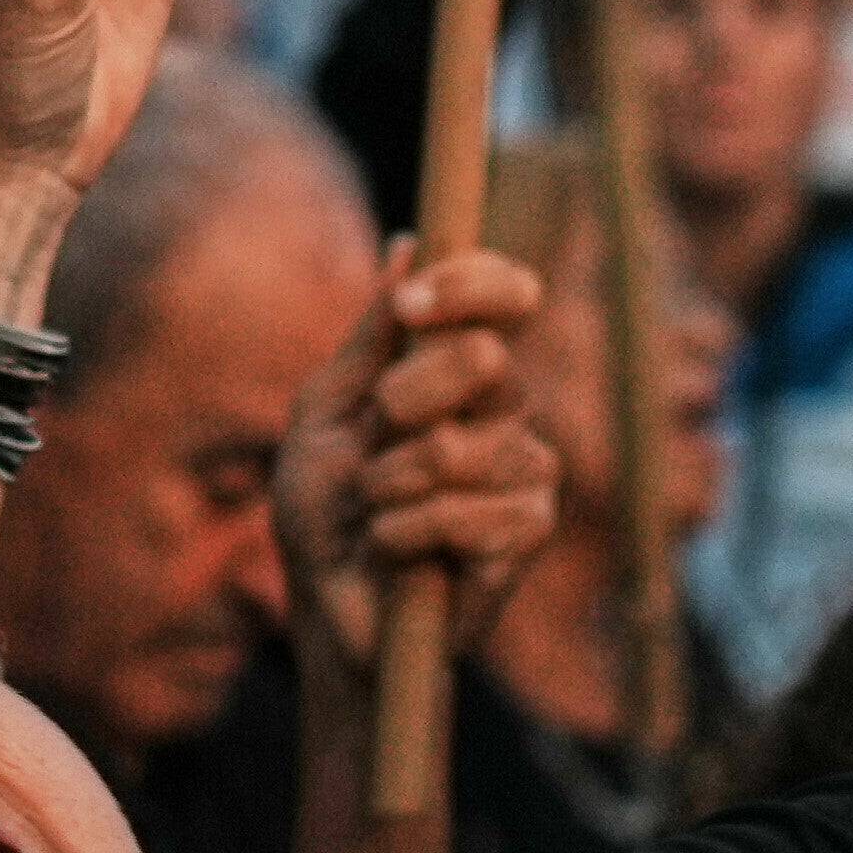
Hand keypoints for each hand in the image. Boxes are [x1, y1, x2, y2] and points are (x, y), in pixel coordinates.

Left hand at [270, 238, 557, 665]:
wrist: (329, 609)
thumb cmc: (325, 509)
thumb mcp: (325, 411)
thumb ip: (370, 337)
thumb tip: (406, 243)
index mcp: (463, 370)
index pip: (507, 295)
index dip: (472, 284)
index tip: (412, 306)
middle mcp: (506, 411)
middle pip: (482, 361)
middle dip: (400, 401)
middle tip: (372, 443)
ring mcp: (526, 471)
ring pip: (458, 447)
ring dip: (387, 484)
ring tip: (376, 512)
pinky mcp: (527, 533)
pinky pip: (461, 513)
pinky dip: (402, 533)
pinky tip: (396, 551)